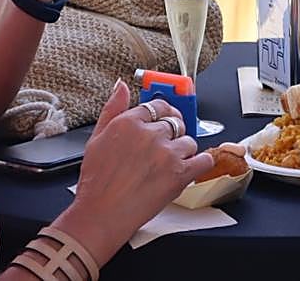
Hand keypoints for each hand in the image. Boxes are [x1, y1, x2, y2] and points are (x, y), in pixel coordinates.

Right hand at [66, 81, 213, 263]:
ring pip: (190, 140)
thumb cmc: (97, 182)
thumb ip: (113, 108)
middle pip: (175, 122)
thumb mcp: (96, 138)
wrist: (101, 214)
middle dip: (174, 132)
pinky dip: (202, 163)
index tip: (165, 119)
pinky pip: (204, 160)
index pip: (157, 106)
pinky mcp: (180, 174)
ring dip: (184, 150)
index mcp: (130, 122)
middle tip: (167, 144)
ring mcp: (167, 153)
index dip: (163, 113)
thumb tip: (120, 86)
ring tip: (171, 162)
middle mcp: (150, 134)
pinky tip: (194, 166)